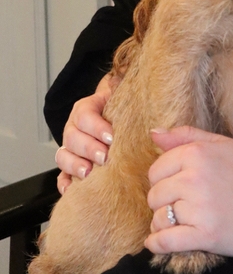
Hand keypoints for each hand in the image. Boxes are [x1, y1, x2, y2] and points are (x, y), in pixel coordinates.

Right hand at [55, 74, 117, 193]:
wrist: (118, 115)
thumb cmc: (122, 106)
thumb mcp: (123, 94)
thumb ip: (125, 89)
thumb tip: (129, 84)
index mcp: (86, 108)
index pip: (84, 115)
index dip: (96, 126)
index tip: (111, 136)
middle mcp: (74, 128)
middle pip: (72, 137)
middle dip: (88, 148)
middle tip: (105, 156)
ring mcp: (70, 148)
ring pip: (63, 156)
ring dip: (74, 165)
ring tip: (89, 173)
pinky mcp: (71, 166)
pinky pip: (61, 176)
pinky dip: (65, 183)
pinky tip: (72, 189)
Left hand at [145, 127, 232, 257]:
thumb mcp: (223, 145)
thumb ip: (187, 136)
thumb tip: (154, 133)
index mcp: (198, 154)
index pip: (156, 170)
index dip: (162, 180)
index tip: (175, 186)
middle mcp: (195, 178)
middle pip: (155, 195)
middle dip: (163, 202)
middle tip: (182, 204)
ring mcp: (200, 208)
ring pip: (159, 218)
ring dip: (163, 224)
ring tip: (179, 222)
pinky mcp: (206, 235)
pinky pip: (166, 241)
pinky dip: (157, 244)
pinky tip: (158, 243)